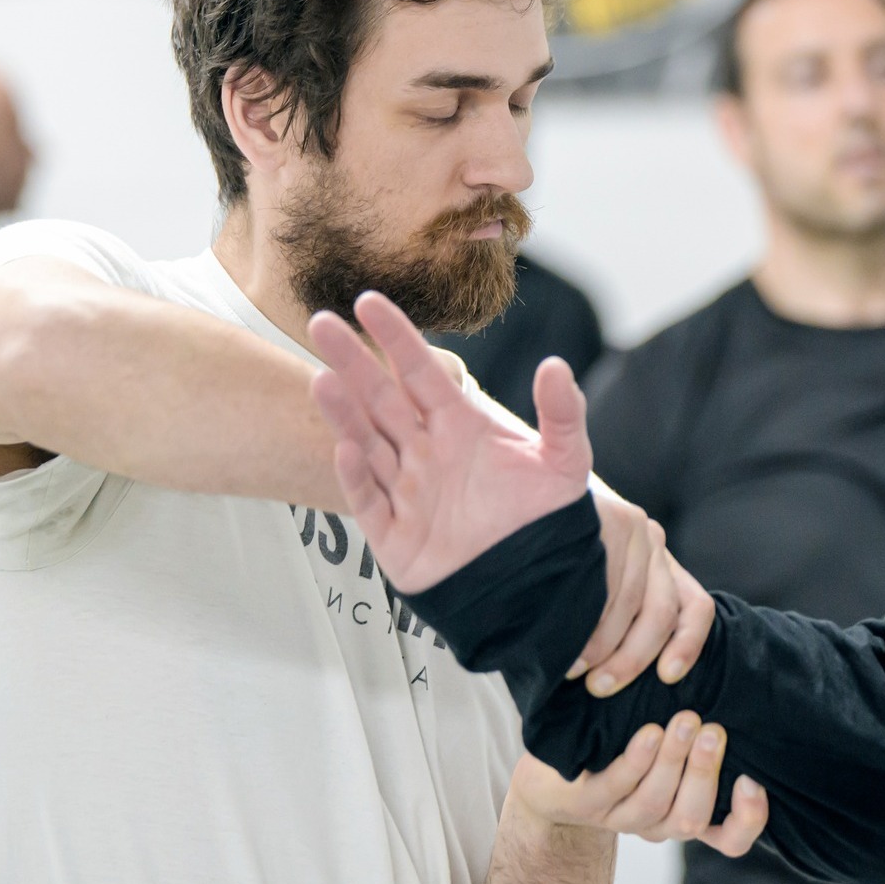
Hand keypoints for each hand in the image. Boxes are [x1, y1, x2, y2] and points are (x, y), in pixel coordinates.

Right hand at [310, 292, 589, 592]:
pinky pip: (368, 500)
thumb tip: (556, 365)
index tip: (368, 301)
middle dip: (353, 362)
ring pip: (366, 442)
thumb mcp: (564, 463)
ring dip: (344, 413)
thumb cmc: (543, 520)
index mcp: (459, 426)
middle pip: (381, 399)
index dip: (396, 338)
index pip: (422, 373)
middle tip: (321, 322)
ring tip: (322, 378)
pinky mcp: (393, 535)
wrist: (535, 582)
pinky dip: (356, 477)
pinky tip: (347, 447)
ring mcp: (405, 490)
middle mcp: (425, 452)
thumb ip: (563, 415)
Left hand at [508, 711, 767, 857]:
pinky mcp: (583, 804)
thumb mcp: (669, 741)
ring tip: (685, 721)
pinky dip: (635, 762)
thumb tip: (742, 698)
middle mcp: (656, 823)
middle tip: (712, 730)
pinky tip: (648, 733)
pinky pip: (614, 788)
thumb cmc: (622, 744)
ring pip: (654, 804)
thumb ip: (700, 733)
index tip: (751, 781)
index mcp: (684, 811)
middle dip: (705, 773)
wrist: (550, 767)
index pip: (729, 839)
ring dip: (673, 762)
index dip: (747, 820)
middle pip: (691, 818)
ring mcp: (618, 818)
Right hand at [571, 498, 714, 695]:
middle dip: (633, 658)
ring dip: (603, 644)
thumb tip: (621, 678)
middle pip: (663, 612)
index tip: (668, 677)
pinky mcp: (610, 517)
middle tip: (599, 686)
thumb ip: (618, 617)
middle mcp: (653, 544)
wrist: (530, 502)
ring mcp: (633, 528)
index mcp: (661, 564)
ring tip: (573, 668)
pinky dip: (588, 615)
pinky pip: (606, 579)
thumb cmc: (560, 563)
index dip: (688, 646)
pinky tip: (566, 634)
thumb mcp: (598, 587)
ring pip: (631, 601)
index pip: (695, 607)